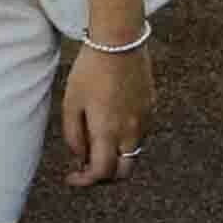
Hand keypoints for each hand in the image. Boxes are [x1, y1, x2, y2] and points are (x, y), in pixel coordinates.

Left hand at [55, 39, 150, 185]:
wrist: (119, 41)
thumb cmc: (90, 71)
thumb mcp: (71, 103)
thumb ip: (74, 136)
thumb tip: (80, 157)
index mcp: (108, 131)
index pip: (101, 173)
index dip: (85, 181)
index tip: (72, 177)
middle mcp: (130, 131)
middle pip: (123, 172)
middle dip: (105, 177)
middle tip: (87, 168)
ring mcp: (144, 120)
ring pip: (132, 153)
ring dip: (115, 157)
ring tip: (96, 142)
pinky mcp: (151, 107)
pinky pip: (139, 133)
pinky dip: (125, 139)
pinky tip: (111, 121)